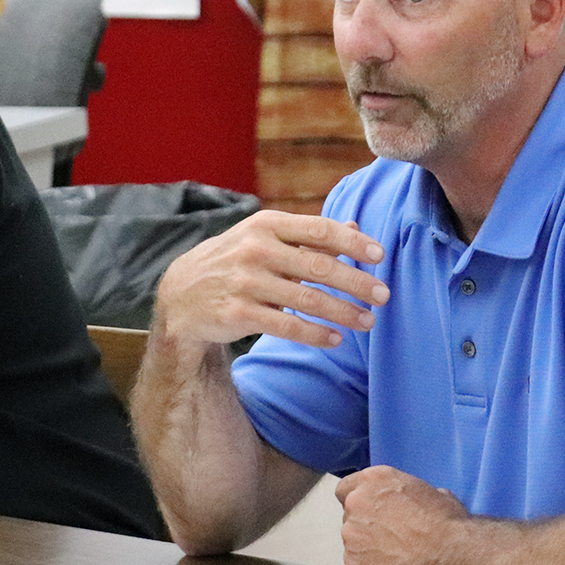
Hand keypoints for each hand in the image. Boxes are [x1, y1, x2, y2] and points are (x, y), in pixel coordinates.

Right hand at [154, 210, 388, 347]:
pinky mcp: (237, 314)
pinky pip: (286, 326)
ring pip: (306, 300)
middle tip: (383, 295)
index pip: (319, 229)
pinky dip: (315, 334)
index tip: (380, 256)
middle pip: (318, 266)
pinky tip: (336, 339)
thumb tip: (354, 225)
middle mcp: (256, 250)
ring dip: (343, 312)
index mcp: (266, 225)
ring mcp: (245, 282)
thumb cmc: (236, 261)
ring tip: (368, 321)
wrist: (181, 294)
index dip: (353, 242)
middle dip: (356, 282)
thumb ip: (309, 235)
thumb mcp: (265, 238)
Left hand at [336, 466, 468, 564]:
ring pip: (352, 540)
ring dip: (367, 546)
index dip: (359, 500)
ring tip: (394, 554)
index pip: (345, 488)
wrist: (449, 553)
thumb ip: (407, 492)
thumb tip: (413, 501)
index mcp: (373, 479)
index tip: (369, 511)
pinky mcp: (353, 563)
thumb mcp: (431, 490)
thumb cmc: (446, 521)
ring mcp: (351, 534)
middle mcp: (356, 502)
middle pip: (349, 515)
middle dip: (365, 524)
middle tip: (389, 535)